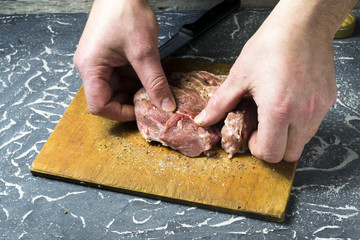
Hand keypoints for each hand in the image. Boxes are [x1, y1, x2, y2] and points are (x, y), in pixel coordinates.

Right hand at [74, 0, 175, 121]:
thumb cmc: (125, 11)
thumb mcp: (144, 51)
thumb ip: (155, 82)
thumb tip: (165, 105)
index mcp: (90, 67)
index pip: (99, 105)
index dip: (121, 113)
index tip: (141, 111)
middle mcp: (89, 66)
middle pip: (107, 98)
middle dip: (130, 101)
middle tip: (150, 99)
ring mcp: (97, 61)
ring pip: (115, 88)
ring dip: (134, 90)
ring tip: (151, 85)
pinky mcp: (106, 56)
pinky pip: (119, 76)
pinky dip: (134, 79)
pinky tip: (147, 75)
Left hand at [195, 0, 354, 162]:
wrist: (302, 25)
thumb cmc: (271, 45)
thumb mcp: (239, 76)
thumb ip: (220, 103)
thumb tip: (204, 119)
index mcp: (278, 110)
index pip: (271, 153)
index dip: (257, 149)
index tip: (252, 135)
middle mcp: (303, 113)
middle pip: (289, 155)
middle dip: (273, 147)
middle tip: (263, 129)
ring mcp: (318, 108)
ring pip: (303, 141)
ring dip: (288, 137)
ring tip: (276, 115)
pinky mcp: (328, 100)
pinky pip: (314, 124)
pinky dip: (301, 123)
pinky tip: (290, 104)